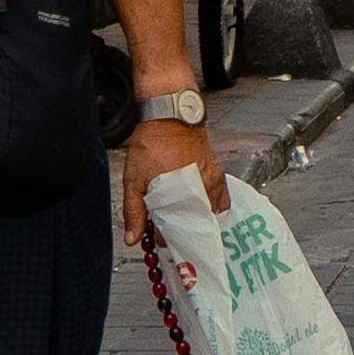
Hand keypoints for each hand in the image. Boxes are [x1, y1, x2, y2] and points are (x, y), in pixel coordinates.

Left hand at [121, 115, 223, 251]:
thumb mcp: (134, 180)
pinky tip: (201, 206)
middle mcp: (202, 191)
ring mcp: (213, 182)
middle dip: (181, 228)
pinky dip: (212, 205)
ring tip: (182, 215)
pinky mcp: (218, 173)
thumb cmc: (151, 143)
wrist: (169, 115)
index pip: (177, 231)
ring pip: (208, 213)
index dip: (165, 235)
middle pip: (194, 224)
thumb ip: (134, 211)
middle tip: (169, 226)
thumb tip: (132, 239)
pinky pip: (221, 198)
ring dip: (196, 217)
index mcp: (181, 196)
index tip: (157, 234)